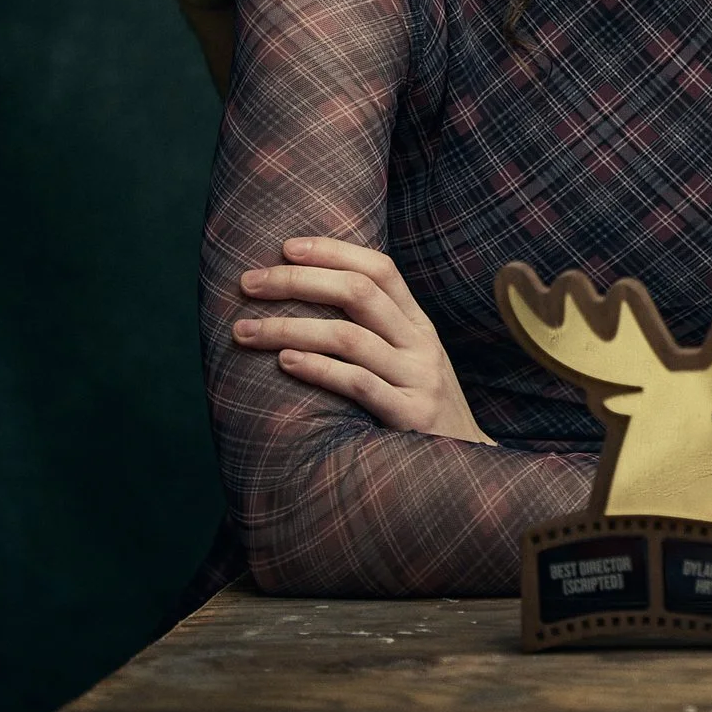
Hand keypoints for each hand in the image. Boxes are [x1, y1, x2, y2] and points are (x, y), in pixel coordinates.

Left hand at [233, 237, 491, 444]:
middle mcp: (421, 343)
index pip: (381, 269)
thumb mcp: (409, 359)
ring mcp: (418, 378)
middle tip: (248, 283)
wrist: (467, 464)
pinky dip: (317, 369)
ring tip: (245, 331)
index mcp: (419, 323)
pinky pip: (358, 384)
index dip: (334, 252)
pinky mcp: (410, 416)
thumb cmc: (418, 405)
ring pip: (349, 337)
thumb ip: (376, 330)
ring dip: (289, 327)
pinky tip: (284, 362)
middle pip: (358, 293)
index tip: (285, 247)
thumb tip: (313, 295)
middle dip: (298, 281)